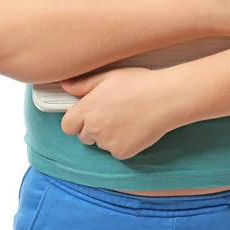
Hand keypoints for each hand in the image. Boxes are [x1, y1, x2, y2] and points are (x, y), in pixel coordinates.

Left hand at [60, 67, 179, 160]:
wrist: (166, 98)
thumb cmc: (138, 83)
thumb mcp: (109, 76)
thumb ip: (83, 84)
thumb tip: (64, 86)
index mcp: (87, 109)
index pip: (67, 126)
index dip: (77, 121)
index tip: (89, 115)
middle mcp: (93, 128)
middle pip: (84, 136)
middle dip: (93, 128)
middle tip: (113, 114)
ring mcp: (108, 143)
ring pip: (101, 144)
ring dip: (108, 136)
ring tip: (127, 119)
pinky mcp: (123, 153)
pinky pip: (117, 151)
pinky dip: (123, 143)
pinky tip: (135, 128)